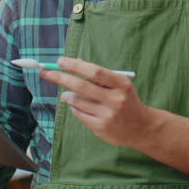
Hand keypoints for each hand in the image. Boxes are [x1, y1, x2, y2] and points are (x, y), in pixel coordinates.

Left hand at [39, 57, 156, 147]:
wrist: (142, 127)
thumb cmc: (127, 100)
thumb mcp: (120, 85)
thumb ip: (100, 76)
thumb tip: (73, 64)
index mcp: (121, 84)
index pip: (95, 72)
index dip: (76, 65)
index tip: (60, 61)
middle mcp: (115, 99)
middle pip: (82, 86)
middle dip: (60, 77)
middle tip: (45, 72)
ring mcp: (108, 115)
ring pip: (77, 101)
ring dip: (67, 96)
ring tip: (66, 95)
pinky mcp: (101, 128)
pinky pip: (79, 114)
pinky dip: (74, 108)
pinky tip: (78, 107)